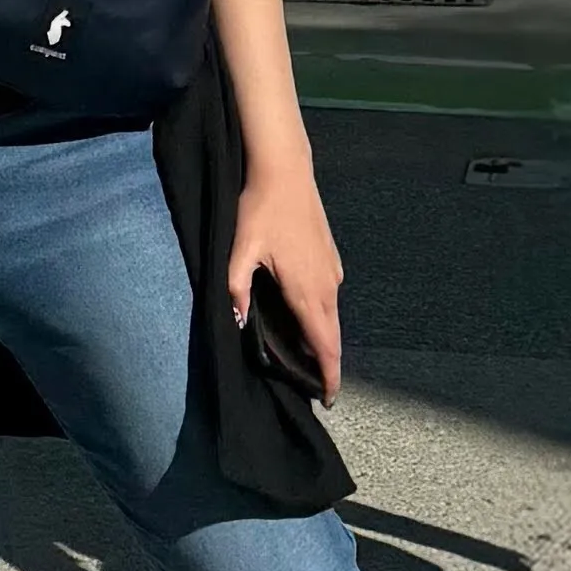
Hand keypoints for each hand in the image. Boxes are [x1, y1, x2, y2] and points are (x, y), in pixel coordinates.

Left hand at [227, 157, 347, 402]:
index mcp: (307, 291)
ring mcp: (333, 272)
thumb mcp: (241, 249)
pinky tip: (304, 315)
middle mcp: (327, 286)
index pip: (325, 345)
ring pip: (333, 317)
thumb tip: (237, 320)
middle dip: (327, 365)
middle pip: (333, 337)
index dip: (329, 376)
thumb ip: (237, 287)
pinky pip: (331, 298)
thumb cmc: (262, 209)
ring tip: (306, 357)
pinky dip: (323, 316)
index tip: (329, 399)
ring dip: (324, 340)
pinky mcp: (332, 259)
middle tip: (313, 386)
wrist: (286, 171)